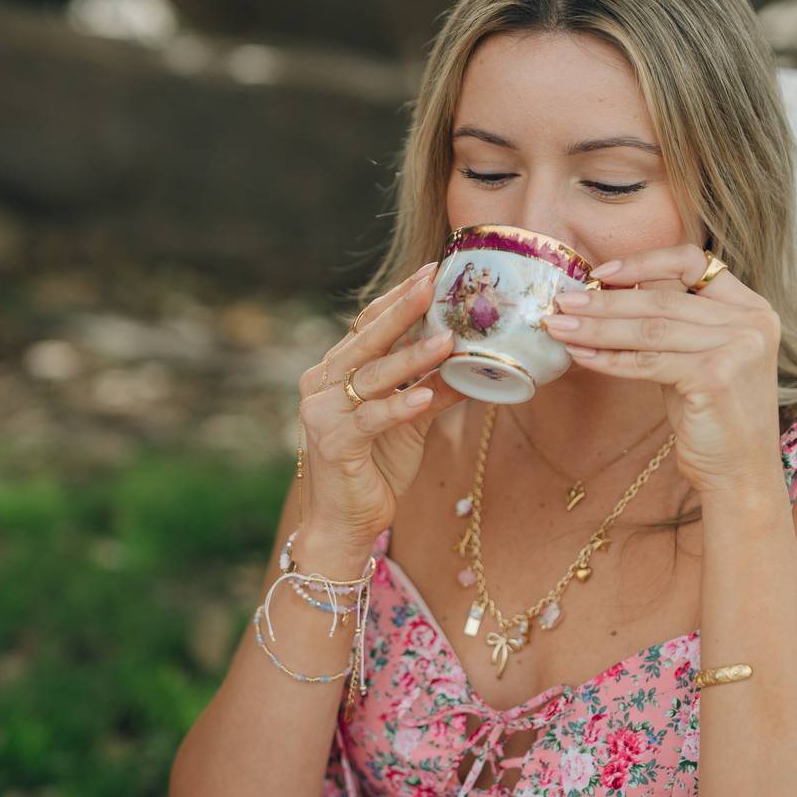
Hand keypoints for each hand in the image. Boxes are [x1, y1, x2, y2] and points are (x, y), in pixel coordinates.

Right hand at [297, 264, 463, 552]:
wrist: (345, 524)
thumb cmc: (375, 469)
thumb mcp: (411, 422)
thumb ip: (434, 389)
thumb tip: (474, 363)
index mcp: (335, 372)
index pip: (367, 325)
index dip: (398, 299)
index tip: (432, 272)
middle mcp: (321, 384)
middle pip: (367, 338)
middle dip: (404, 309)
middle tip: (435, 282)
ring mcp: (323, 413)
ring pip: (373, 376)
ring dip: (412, 357)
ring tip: (448, 340)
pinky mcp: (334, 444)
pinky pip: (371, 419)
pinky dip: (399, 407)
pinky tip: (425, 396)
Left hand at [543, 243, 782, 498]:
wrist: (739, 472)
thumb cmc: (712, 415)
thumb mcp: (696, 356)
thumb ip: (670, 323)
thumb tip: (605, 293)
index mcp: (750, 307)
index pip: (692, 262)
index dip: (643, 263)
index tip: (599, 274)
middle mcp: (751, 321)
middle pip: (662, 298)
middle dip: (605, 301)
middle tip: (561, 302)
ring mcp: (738, 347)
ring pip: (650, 329)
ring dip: (597, 328)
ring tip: (559, 326)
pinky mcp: (716, 376)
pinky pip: (648, 361)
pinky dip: (609, 359)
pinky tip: (581, 357)